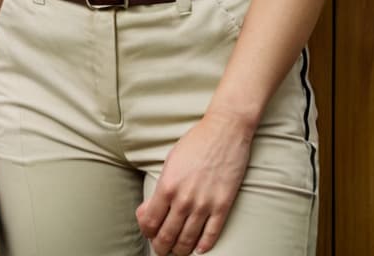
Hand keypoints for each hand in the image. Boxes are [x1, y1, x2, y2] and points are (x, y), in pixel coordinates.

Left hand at [135, 112, 252, 255]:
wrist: (225, 129)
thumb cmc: (196, 142)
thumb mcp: (170, 161)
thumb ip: (160, 188)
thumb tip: (148, 211)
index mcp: (167, 186)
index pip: (150, 223)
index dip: (148, 232)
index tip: (150, 233)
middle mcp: (184, 199)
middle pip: (167, 236)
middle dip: (161, 247)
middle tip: (162, 249)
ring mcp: (205, 204)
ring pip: (187, 240)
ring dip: (180, 250)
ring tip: (178, 250)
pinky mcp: (223, 205)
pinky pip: (211, 235)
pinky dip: (203, 246)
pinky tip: (199, 248)